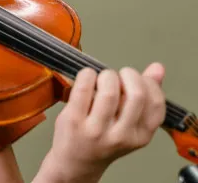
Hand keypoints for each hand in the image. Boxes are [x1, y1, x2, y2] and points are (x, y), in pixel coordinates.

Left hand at [48, 63, 165, 180]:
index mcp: (140, 136)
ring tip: (101, 79)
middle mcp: (121, 135)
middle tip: (118, 76)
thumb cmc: (104, 139)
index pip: (155, 103)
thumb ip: (145, 96)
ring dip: (106, 75)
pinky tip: (87, 78)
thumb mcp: (130, 124)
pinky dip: (86, 75)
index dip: (147, 83)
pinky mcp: (74, 120)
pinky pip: (83, 88)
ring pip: (109, 90)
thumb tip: (158, 68)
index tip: (136, 79)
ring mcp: (96, 129)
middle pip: (136, 94)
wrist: (76, 162)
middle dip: (128, 75)